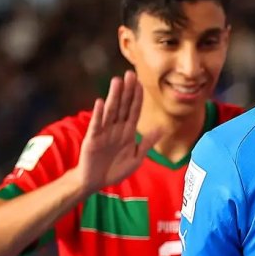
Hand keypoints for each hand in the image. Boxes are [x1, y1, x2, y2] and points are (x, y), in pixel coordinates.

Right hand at [73, 71, 160, 191]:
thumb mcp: (136, 158)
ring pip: (110, 112)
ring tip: (116, 81)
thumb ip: (147, 143)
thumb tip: (162, 128)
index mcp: (127, 132)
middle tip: (129, 74)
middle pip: (122, 106)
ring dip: (114, 97)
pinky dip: (98, 115)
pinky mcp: (92, 140)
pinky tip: (100, 102)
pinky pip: (96, 126)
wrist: (95, 182)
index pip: (134, 111)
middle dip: (126, 91)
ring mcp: (103, 133)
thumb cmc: (115, 170)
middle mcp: (116, 129)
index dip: (137, 97)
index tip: (140, 82)